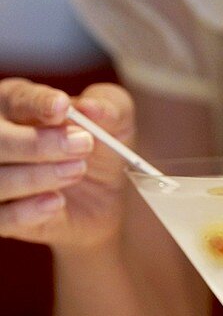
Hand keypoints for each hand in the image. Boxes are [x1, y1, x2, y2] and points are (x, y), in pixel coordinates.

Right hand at [0, 78, 134, 249]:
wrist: (103, 200)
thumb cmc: (101, 150)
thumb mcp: (117, 123)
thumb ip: (109, 108)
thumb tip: (90, 107)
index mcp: (16, 103)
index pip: (18, 99)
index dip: (38, 104)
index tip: (62, 108)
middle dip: (37, 144)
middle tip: (82, 145)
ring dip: (36, 177)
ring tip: (77, 171)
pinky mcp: (0, 213)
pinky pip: (2, 216)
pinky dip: (27, 211)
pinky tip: (56, 202)